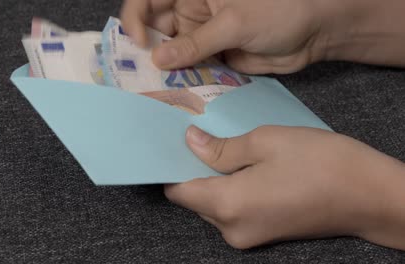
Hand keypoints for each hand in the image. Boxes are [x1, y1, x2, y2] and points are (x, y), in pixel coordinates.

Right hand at [121, 0, 325, 73]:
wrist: (314, 32)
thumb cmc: (279, 10)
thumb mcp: (234, 23)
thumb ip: (196, 43)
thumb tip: (159, 59)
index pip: (150, 1)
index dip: (136, 19)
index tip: (137, 43)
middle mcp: (193, 12)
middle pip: (156, 30)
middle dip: (146, 51)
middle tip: (137, 75)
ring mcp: (203, 36)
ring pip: (173, 54)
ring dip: (164, 70)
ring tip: (153, 90)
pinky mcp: (213, 58)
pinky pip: (191, 70)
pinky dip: (184, 81)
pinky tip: (176, 94)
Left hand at [165, 125, 404, 249]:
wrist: (370, 196)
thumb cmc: (321, 162)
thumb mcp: (266, 141)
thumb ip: (221, 147)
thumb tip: (190, 142)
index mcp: (227, 205)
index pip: (177, 190)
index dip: (172, 164)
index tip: (173, 141)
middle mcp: (231, 228)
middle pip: (194, 197)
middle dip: (193, 168)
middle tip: (200, 134)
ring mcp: (247, 236)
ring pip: (212, 204)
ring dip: (213, 178)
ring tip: (225, 146)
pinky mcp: (262, 234)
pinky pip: (232, 210)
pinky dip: (230, 189)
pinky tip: (244, 165)